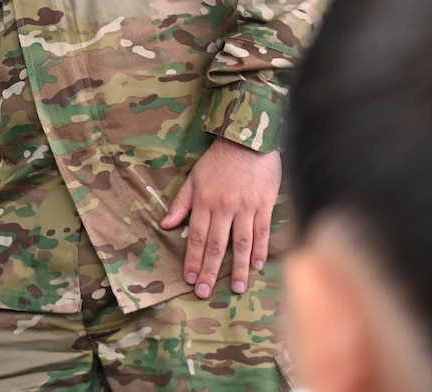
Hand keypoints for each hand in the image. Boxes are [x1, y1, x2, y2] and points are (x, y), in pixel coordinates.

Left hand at [159, 137, 281, 297]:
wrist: (247, 139)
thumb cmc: (218, 159)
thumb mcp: (194, 177)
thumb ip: (181, 203)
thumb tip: (165, 224)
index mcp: (204, 201)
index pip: (195, 236)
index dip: (191, 259)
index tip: (189, 279)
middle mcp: (223, 207)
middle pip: (216, 244)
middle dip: (209, 270)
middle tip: (205, 292)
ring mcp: (246, 207)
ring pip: (241, 243)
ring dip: (237, 267)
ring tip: (236, 288)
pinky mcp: (265, 204)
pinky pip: (263, 232)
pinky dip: (261, 250)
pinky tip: (257, 266)